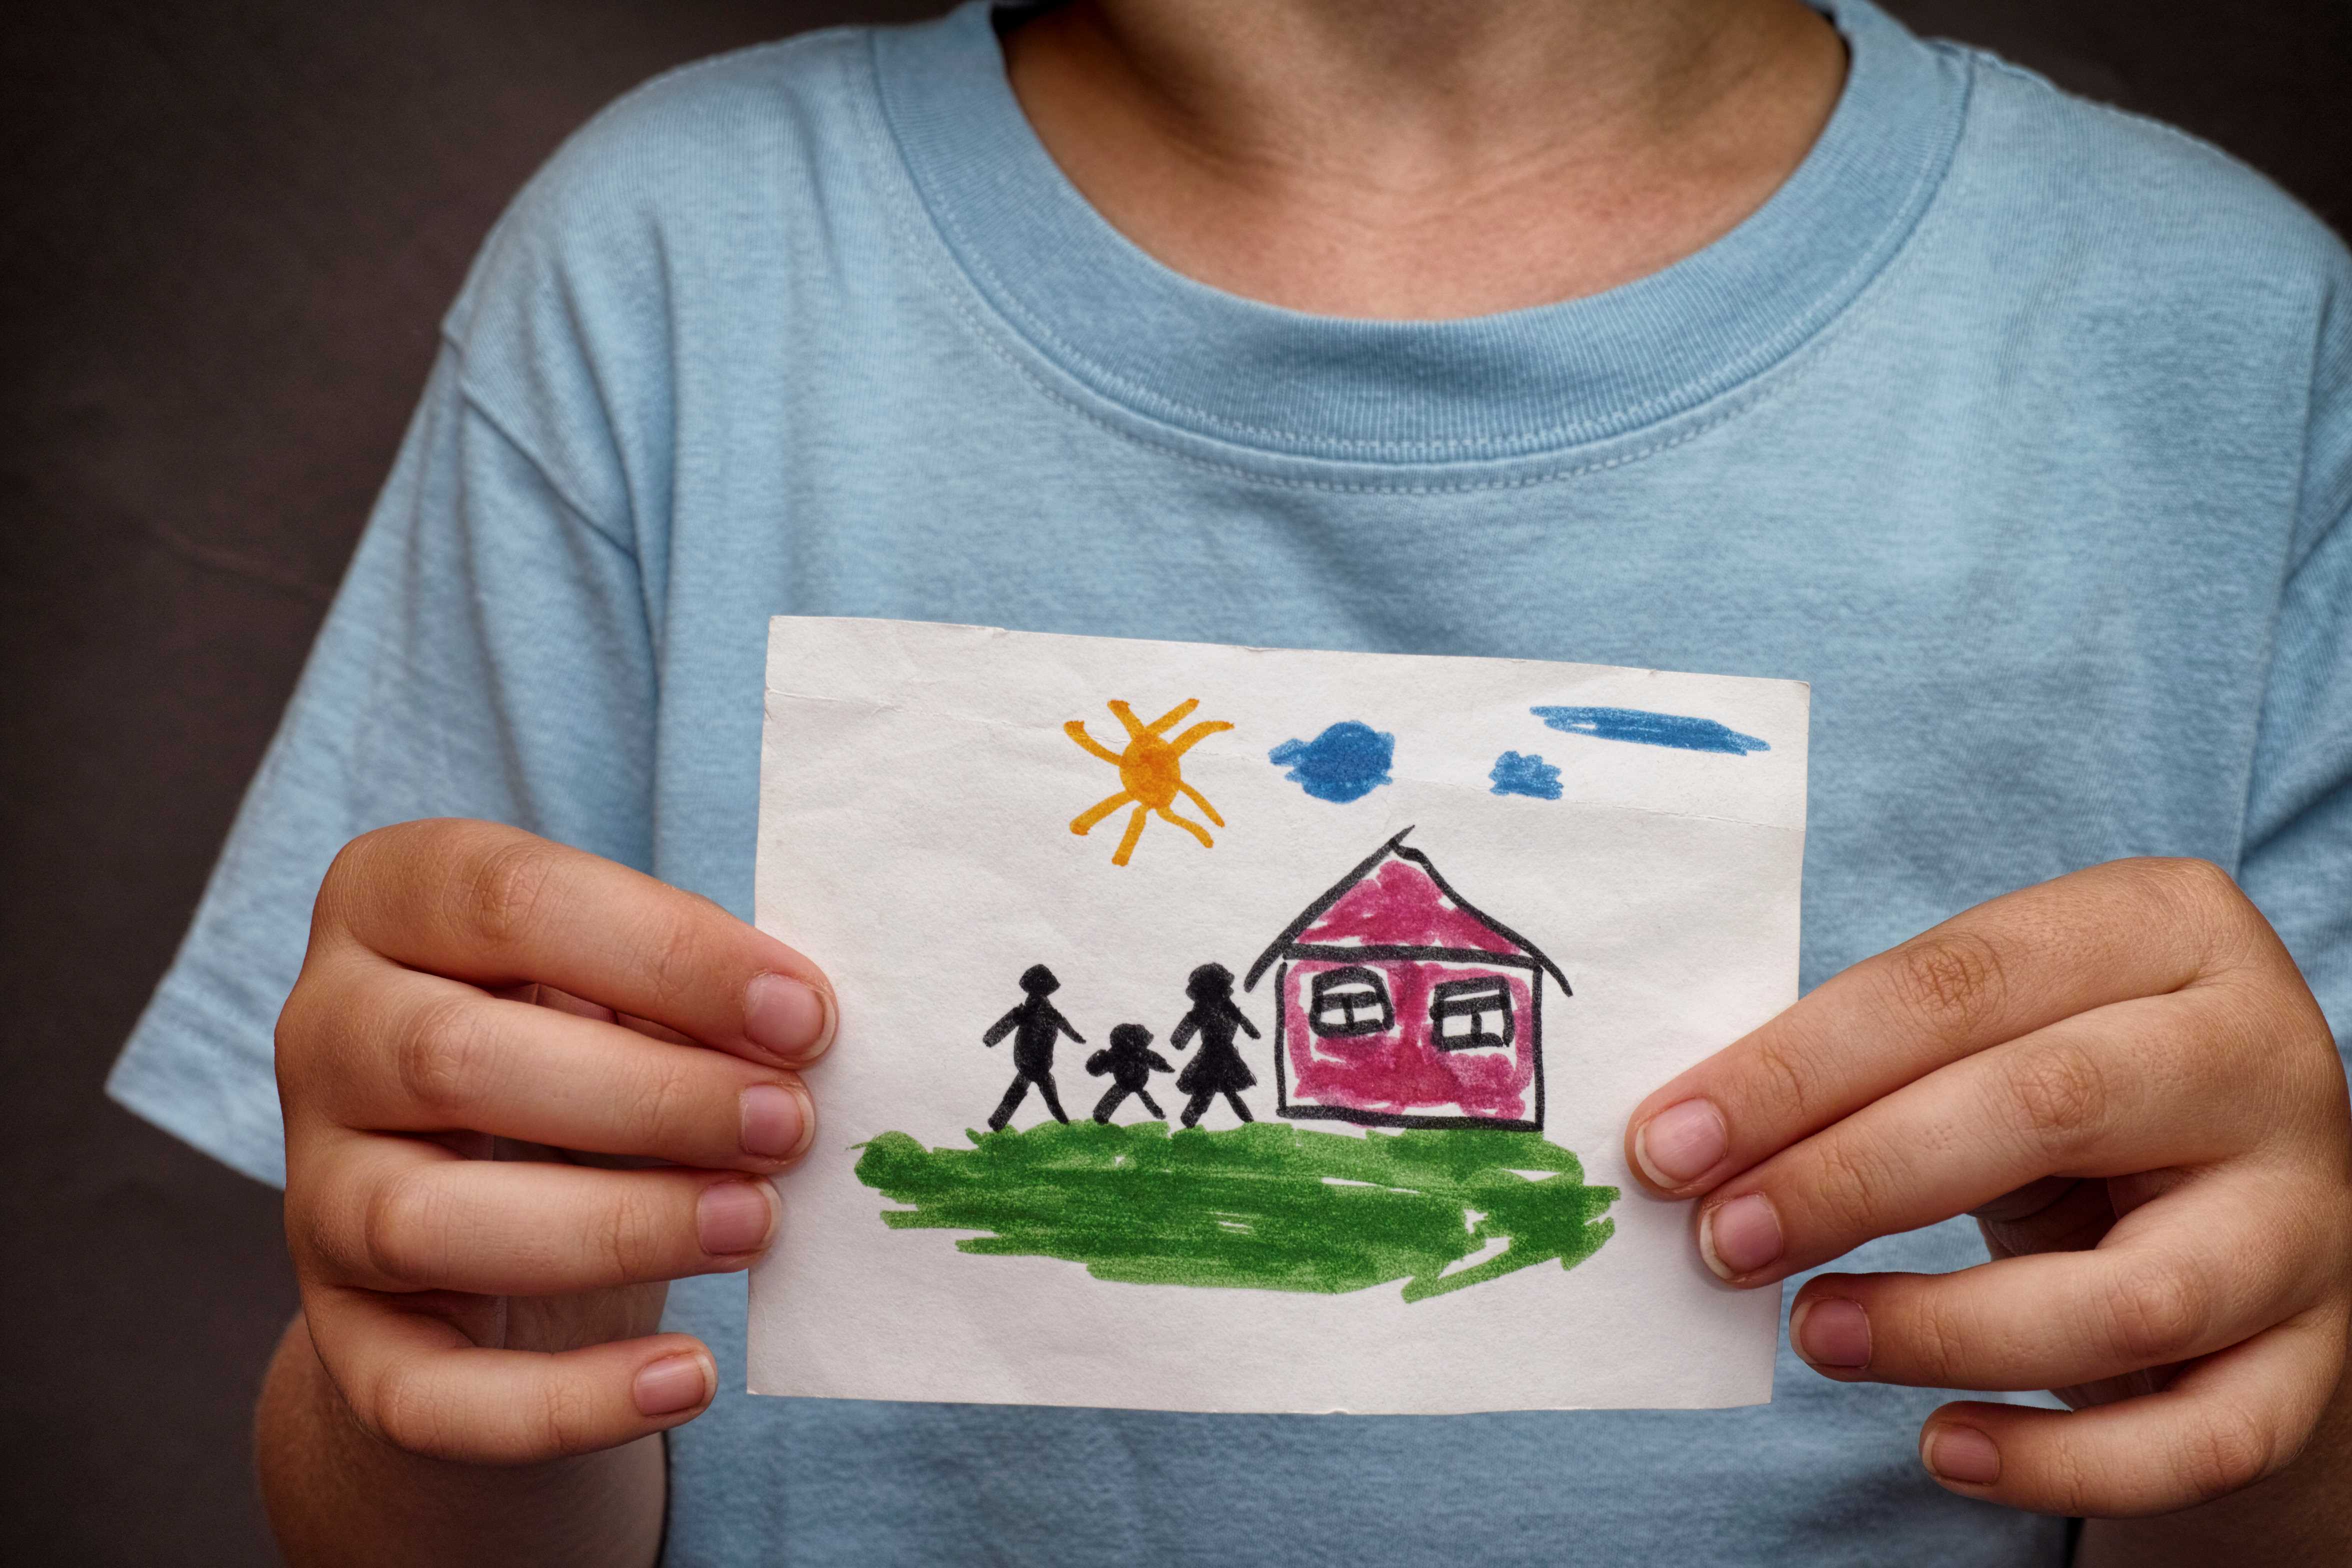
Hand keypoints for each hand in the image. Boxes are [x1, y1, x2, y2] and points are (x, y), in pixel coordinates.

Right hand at [275, 819, 833, 1464]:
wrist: (491, 1200)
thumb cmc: (588, 1040)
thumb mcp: (622, 979)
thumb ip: (686, 986)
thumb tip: (796, 1032)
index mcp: (390, 900)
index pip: (510, 899)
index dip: (670, 955)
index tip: (805, 1017)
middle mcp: (324, 1035)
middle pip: (455, 1058)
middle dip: (651, 1098)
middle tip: (789, 1125)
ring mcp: (315, 1194)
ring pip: (427, 1222)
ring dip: (613, 1229)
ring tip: (755, 1224)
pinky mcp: (346, 1338)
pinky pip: (427, 1393)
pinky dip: (564, 1400)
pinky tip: (687, 1379)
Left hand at [1626, 858, 2351, 1516]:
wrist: (2230, 1191)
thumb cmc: (2061, 1089)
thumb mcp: (1988, 1033)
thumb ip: (1866, 1062)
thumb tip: (1688, 1142)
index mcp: (2163, 927)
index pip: (1953, 985)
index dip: (1795, 1070)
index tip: (1668, 1143)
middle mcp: (2262, 1058)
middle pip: (2042, 1110)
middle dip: (1850, 1181)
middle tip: (1722, 1240)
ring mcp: (2306, 1217)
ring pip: (2129, 1296)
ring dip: (1942, 1329)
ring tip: (1812, 1333)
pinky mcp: (2313, 1356)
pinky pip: (2196, 1438)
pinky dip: (2059, 1461)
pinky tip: (1942, 1447)